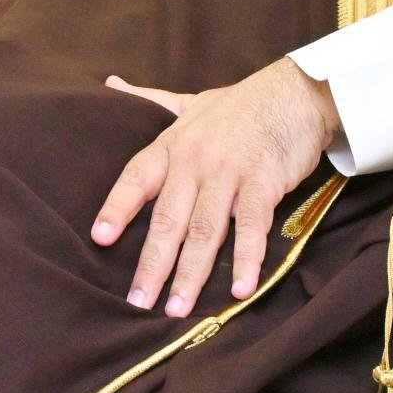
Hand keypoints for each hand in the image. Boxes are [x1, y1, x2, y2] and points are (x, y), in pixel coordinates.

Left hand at [90, 59, 340, 317]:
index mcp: (171, 145)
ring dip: (191, 273)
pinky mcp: (264, 182)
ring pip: (205, 229)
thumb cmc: (237, 105)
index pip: (135, 179)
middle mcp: (194, 160)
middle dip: (151, 263)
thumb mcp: (187, 100)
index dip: (116, 208)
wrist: (294, 93)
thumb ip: (148, 100)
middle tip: (137, 302)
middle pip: (168, 218)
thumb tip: (110, 83)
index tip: (98, 238)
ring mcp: (229, 172)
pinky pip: (251, 226)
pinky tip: (239, 290)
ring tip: (177, 309)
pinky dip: (246, 258)